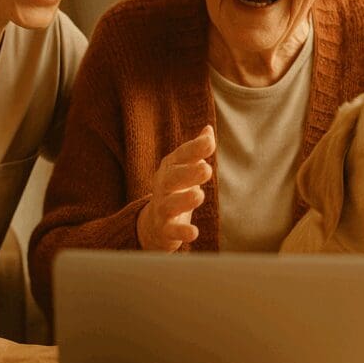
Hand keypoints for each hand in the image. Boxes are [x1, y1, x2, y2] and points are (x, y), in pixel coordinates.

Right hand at [136, 125, 215, 250]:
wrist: (154, 225)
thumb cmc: (175, 191)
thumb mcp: (184, 169)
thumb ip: (196, 151)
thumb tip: (208, 130)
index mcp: (170, 168)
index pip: (181, 155)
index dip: (195, 148)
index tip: (209, 142)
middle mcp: (163, 186)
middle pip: (172, 178)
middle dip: (188, 173)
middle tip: (206, 169)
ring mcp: (162, 208)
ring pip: (169, 204)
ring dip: (183, 200)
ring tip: (199, 195)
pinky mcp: (165, 230)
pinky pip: (171, 231)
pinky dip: (181, 232)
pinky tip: (193, 233)